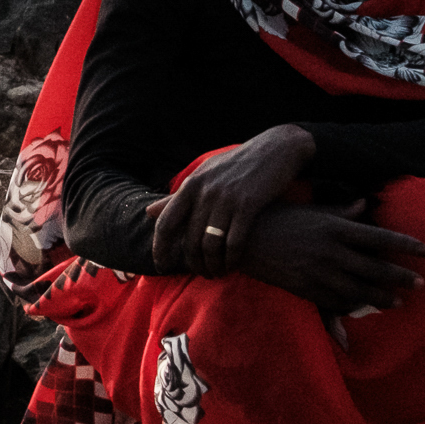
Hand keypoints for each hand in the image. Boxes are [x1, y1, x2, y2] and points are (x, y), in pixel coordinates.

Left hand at [147, 128, 314, 275]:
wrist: (276, 149)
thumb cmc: (237, 165)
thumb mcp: (204, 174)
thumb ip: (177, 196)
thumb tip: (149, 212)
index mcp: (190, 185)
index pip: (165, 223)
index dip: (160, 249)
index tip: (161, 267)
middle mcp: (204, 191)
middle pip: (189, 240)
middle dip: (194, 264)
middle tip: (202, 274)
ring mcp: (226, 198)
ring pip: (210, 245)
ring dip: (212, 265)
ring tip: (217, 273)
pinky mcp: (248, 204)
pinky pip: (234, 242)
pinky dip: (231, 259)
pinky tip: (233, 265)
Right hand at [228, 199, 424, 318]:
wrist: (243, 240)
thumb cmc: (279, 219)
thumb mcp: (312, 210)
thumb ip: (341, 211)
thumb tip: (365, 204)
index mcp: (335, 227)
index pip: (380, 236)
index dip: (405, 244)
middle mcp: (331, 251)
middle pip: (375, 267)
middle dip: (401, 277)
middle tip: (421, 283)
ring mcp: (319, 272)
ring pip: (359, 289)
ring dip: (381, 296)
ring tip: (398, 301)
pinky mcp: (306, 288)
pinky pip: (336, 301)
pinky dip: (352, 305)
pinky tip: (363, 306)